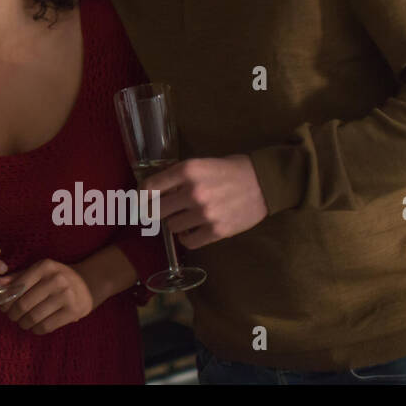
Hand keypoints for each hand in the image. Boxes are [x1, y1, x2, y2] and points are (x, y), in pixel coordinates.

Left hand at [0, 259, 93, 333]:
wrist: (89, 282)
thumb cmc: (58, 277)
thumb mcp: (41, 270)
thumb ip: (19, 277)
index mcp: (45, 267)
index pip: (18, 287)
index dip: (6, 300)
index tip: (3, 306)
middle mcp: (56, 280)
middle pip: (24, 304)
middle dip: (13, 314)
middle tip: (12, 316)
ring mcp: (66, 296)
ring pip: (34, 317)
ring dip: (23, 323)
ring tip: (22, 322)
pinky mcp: (73, 312)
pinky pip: (47, 326)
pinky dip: (36, 329)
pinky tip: (34, 327)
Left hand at [141, 154, 267, 248]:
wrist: (265, 183)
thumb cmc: (230, 170)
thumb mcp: (200, 163)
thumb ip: (178, 175)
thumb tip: (154, 189)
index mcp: (187, 171)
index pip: (149, 188)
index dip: (141, 196)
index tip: (141, 200)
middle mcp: (193, 192)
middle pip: (155, 210)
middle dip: (156, 211)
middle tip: (162, 210)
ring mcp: (205, 214)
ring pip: (171, 226)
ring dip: (175, 222)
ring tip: (185, 216)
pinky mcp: (217, 231)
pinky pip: (188, 241)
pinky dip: (187, 237)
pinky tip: (193, 229)